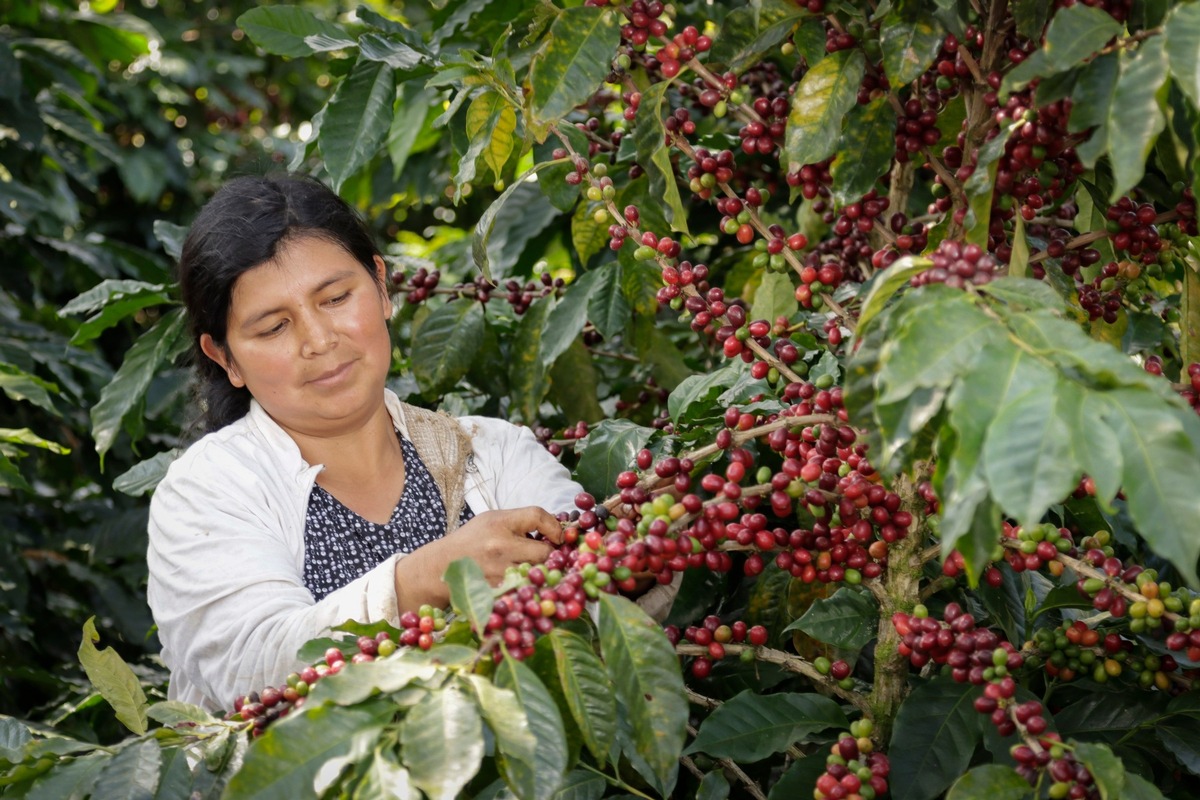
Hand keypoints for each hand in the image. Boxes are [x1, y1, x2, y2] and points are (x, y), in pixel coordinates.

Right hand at [393, 507, 562, 611]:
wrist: (440, 566)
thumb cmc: (470, 541)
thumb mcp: (491, 520)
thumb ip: (519, 522)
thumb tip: (555, 529)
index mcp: (499, 523)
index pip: (537, 515)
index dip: (554, 526)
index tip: (557, 535)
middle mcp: (499, 546)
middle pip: (545, 552)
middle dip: (549, 555)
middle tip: (545, 557)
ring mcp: (498, 572)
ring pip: (538, 575)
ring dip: (541, 574)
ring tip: (534, 571)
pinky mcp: (496, 592)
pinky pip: (525, 591)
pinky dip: (529, 589)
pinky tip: (525, 585)